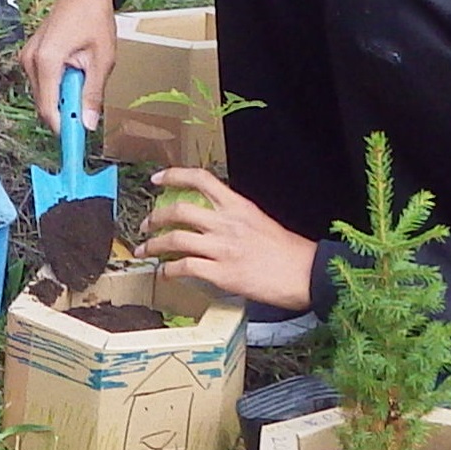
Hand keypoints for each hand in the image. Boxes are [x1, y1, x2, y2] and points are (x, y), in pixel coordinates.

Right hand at [19, 0, 120, 131]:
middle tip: (89, 107)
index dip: (63, 129)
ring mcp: (27, 58)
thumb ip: (93, 94)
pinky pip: (43, 83)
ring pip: (44, 95)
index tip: (77, 142)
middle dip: (66, 111)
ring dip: (63, 97)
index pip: (48, 109)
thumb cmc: (94, 18)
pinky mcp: (30, 57)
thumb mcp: (102, 59)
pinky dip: (58, 86)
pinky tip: (74, 72)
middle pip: (45, 105)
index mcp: (46, 61)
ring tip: (84, 78)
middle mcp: (30, 61)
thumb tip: (88, 124)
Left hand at [136, 167, 318, 310]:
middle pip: (179, 210)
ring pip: (175, 239)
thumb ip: (234, 217)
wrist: (306, 274)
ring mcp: (222, 249)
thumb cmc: (287, 251)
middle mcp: (227, 224)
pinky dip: (168, 270)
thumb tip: (212, 219)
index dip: (174, 175)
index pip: (201, 180)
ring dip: (154, 244)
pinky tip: (164, 273)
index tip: (157, 179)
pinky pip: (184, 267)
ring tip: (146, 250)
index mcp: (238, 207)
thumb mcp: (260, 221)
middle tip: (145, 224)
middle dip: (154, 217)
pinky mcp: (221, 274)